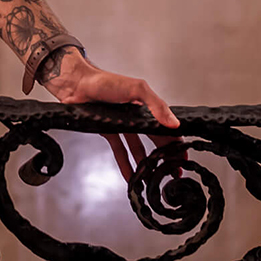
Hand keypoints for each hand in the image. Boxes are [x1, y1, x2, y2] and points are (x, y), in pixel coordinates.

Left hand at [43, 51, 181, 182]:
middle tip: (173, 173)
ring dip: (146, 164)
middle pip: (155, 140)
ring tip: (154, 179)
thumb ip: (156, 105)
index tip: (183, 157)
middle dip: (166, 156)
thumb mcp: (136, 89)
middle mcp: (136, 116)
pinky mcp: (108, 131)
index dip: (176, 142)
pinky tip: (130, 176)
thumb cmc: (105, 81)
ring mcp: (122, 125)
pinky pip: (120, 151)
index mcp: (146, 106)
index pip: (166, 127)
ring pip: (138, 148)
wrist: (77, 84)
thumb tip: (174, 123)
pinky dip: (125, 164)